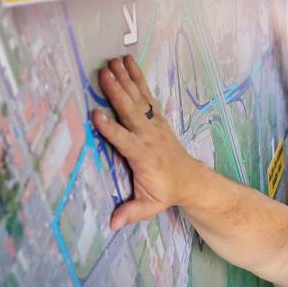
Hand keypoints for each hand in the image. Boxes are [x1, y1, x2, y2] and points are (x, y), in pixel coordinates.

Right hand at [92, 55, 203, 229]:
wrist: (190, 179)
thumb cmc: (165, 192)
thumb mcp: (149, 206)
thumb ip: (131, 213)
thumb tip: (113, 225)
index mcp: (144, 157)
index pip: (125, 141)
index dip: (111, 129)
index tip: (96, 115)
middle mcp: (149, 136)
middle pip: (131, 112)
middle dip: (117, 93)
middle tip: (103, 74)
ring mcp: (154, 124)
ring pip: (138, 98)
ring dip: (125, 79)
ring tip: (112, 61)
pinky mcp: (156, 117)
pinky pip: (145, 94)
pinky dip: (136, 77)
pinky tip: (126, 61)